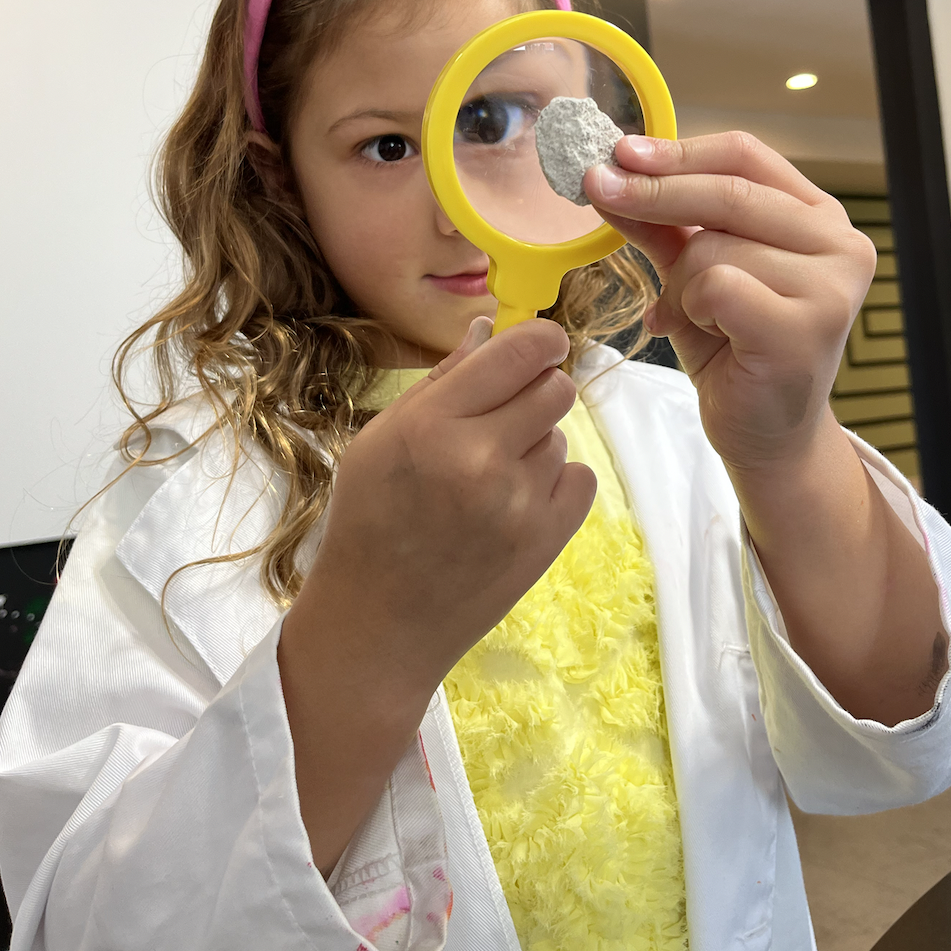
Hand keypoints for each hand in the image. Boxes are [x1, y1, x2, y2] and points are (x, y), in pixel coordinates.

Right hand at [312, 316, 595, 696]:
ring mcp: (519, 503)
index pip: (521, 351)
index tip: (537, 348)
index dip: (541, 340)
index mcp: (434, 424)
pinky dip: (554, 483)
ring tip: (490, 477)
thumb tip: (491, 328)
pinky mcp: (546, 540)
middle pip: (556, 387)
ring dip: (535, 444)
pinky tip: (515, 501)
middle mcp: (482, 458)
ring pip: (561, 435)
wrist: (380, 622)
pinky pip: (580, 479)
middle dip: (536, 391)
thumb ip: (441, 382)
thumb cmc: (370, 521)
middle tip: (504, 417)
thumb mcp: (381, 438)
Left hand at [585, 132, 876, 471]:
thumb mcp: (693, 274)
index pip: (746, 156)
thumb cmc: (734, 350)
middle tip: (600, 186)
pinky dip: (691, 309)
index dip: (679, 150)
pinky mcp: (809, 327)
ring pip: (714, 246)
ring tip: (694, 317)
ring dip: (681, 284)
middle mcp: (839, 243)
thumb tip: (610, 175)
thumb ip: (664, 225)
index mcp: (818, 216)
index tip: (622, 150)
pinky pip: (717, 286)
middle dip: (653, 190)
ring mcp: (831, 286)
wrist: (765, 434)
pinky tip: (705, 333)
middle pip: (728, 190)